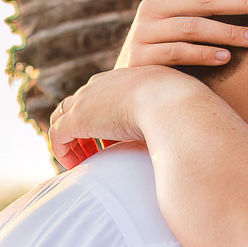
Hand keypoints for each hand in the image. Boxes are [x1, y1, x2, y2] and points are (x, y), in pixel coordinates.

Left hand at [48, 66, 201, 170]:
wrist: (173, 103)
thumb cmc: (185, 110)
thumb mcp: (179, 110)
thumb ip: (176, 119)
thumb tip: (190, 136)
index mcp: (124, 80)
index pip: (101, 94)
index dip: (103, 117)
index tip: (114, 140)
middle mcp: (101, 86)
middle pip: (76, 104)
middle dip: (82, 128)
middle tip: (92, 151)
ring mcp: (86, 102)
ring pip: (62, 119)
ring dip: (71, 141)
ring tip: (83, 162)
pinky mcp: (78, 120)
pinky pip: (58, 137)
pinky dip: (64, 152)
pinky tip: (78, 167)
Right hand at [117, 0, 247, 69]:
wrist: (130, 85)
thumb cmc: (169, 52)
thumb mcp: (185, 25)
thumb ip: (207, 11)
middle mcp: (154, 7)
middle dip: (241, 1)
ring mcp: (145, 30)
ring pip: (192, 26)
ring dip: (227, 32)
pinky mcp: (141, 56)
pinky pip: (177, 52)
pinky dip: (203, 54)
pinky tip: (226, 58)